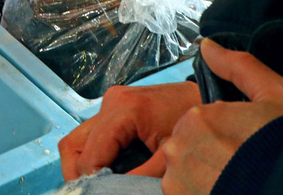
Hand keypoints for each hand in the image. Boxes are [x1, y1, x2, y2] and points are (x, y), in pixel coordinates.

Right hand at [59, 80, 200, 180]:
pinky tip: (110, 171)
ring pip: (78, 139)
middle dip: (78, 174)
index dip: (92, 180)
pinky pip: (92, 135)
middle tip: (92, 191)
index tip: (103, 193)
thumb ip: (139, 176)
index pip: (89, 154)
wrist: (209, 97)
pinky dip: (94, 155)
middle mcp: (110, 102)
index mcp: (123, 110)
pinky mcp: (115, 107)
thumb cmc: (195, 122)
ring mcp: (110, 102)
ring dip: (84, 164)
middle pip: (73, 145)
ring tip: (100, 183)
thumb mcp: (169, 156)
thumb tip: (114, 192)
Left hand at [159, 39, 282, 194]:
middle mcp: (180, 145)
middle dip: (210, 155)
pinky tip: (228, 190)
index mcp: (199, 115)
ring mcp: (178, 178)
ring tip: (235, 180)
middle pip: (188, 148)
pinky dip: (200, 193)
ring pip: (184, 173)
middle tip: (242, 164)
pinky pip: (183, 194)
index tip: (244, 145)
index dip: (223, 134)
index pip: (199, 123)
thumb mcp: (277, 93)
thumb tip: (207, 45)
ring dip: (203, 177)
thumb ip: (238, 66)